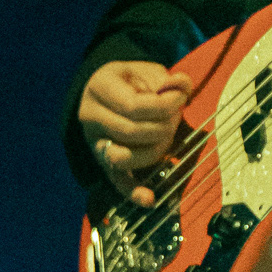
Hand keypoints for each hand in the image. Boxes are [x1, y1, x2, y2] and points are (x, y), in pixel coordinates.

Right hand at [78, 60, 193, 206]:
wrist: (108, 93)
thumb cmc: (132, 82)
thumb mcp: (147, 72)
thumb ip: (167, 79)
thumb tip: (181, 85)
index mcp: (99, 88)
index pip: (133, 106)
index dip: (164, 105)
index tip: (181, 99)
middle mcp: (90, 117)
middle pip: (131, 132)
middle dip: (163, 126)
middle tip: (176, 117)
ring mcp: (94, 142)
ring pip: (126, 157)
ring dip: (156, 149)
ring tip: (167, 135)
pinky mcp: (103, 162)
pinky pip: (117, 181)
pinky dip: (133, 192)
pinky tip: (150, 199)